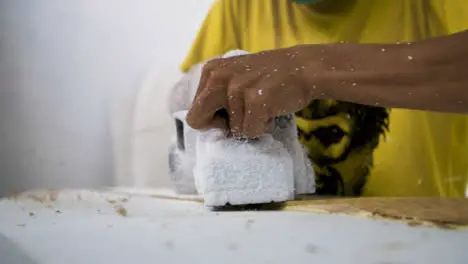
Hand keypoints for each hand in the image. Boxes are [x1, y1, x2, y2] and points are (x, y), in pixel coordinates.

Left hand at [186, 47, 318, 137]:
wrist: (303, 67)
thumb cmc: (268, 78)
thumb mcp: (234, 77)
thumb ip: (216, 95)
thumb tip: (200, 124)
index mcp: (210, 71)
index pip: (193, 112)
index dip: (212, 120)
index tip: (230, 114)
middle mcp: (218, 77)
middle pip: (199, 121)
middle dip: (221, 127)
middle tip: (243, 117)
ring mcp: (236, 88)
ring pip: (233, 130)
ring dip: (251, 124)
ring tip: (264, 106)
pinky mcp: (255, 100)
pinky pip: (251, 132)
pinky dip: (264, 127)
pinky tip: (272, 110)